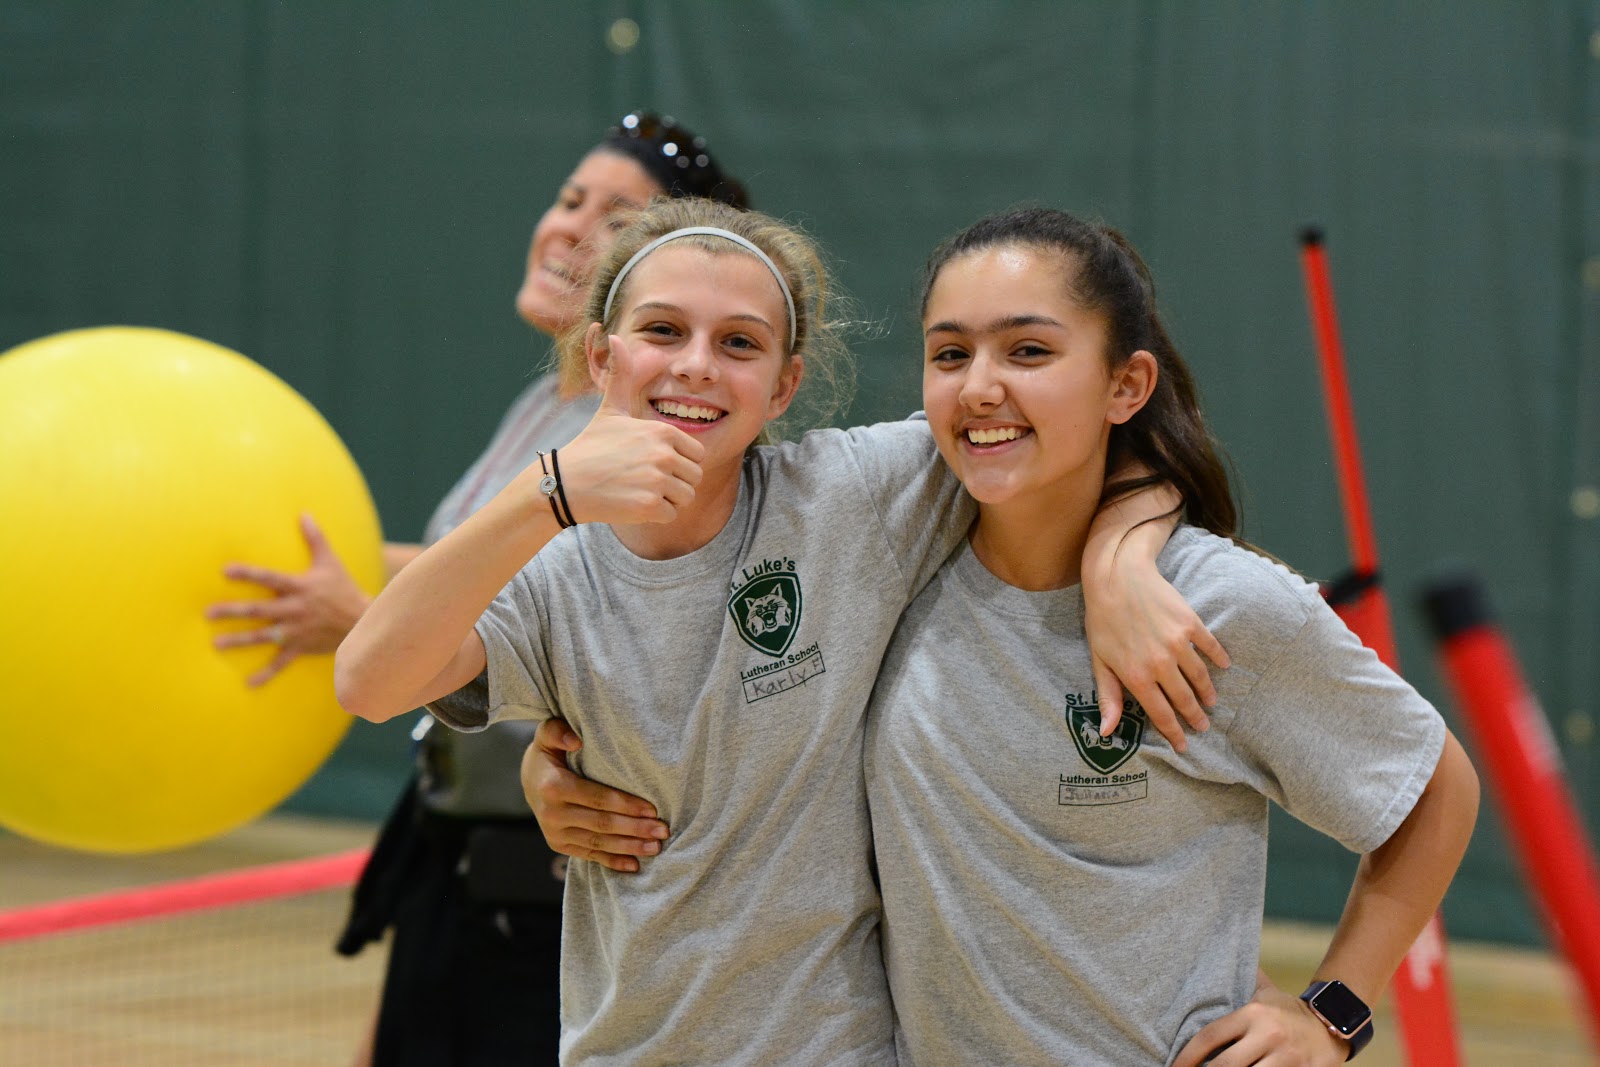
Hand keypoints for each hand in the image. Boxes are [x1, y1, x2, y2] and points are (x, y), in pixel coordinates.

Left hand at [206, 514, 371, 685]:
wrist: (364, 621)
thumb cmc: (344, 589)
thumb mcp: (331, 562)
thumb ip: (315, 539)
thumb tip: (304, 513)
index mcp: (300, 587)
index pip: (269, 578)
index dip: (248, 574)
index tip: (225, 571)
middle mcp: (295, 610)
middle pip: (259, 610)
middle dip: (233, 611)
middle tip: (208, 613)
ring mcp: (297, 631)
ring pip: (264, 636)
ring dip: (240, 640)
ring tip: (217, 643)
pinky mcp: (301, 648)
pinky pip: (281, 663)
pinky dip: (266, 674)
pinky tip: (249, 683)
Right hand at [521, 718, 669, 872]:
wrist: (529, 780)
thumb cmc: (548, 753)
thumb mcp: (548, 734)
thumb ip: (559, 732)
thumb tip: (576, 741)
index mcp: (553, 787)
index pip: (598, 798)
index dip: (626, 805)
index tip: (652, 809)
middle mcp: (552, 814)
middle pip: (602, 824)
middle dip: (635, 829)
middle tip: (662, 831)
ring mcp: (554, 833)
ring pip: (598, 843)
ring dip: (629, 847)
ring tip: (656, 847)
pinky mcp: (559, 845)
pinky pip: (589, 855)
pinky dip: (612, 861)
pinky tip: (634, 865)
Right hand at [547, 335, 704, 525]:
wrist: (565, 483)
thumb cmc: (592, 446)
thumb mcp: (611, 409)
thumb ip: (622, 375)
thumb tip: (613, 335)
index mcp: (663, 430)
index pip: (697, 455)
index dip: (678, 463)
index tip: (651, 463)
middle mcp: (664, 454)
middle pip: (694, 478)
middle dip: (674, 484)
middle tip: (643, 480)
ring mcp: (657, 480)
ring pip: (685, 498)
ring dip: (665, 500)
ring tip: (638, 490)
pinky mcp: (648, 506)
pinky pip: (671, 515)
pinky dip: (654, 515)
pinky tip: (632, 504)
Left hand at [1084, 542, 1228, 751]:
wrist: (1116, 577)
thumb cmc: (1102, 620)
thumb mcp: (1099, 661)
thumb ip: (1108, 697)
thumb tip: (1107, 732)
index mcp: (1137, 678)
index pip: (1161, 714)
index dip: (1174, 733)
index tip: (1184, 746)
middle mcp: (1161, 665)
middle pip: (1185, 700)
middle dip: (1196, 717)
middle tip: (1204, 727)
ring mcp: (1178, 644)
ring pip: (1200, 677)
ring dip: (1207, 692)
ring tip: (1211, 701)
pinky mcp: (1191, 624)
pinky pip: (1210, 647)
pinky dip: (1218, 658)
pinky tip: (1223, 666)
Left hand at [1172, 973, 1348, 1066]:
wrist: (1333, 1024)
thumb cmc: (1288, 1011)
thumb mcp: (1265, 992)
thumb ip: (1242, 980)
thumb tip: (1212, 956)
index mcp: (1253, 1013)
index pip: (1210, 1036)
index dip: (1188, 1056)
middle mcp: (1268, 1034)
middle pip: (1225, 1065)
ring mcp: (1287, 1057)